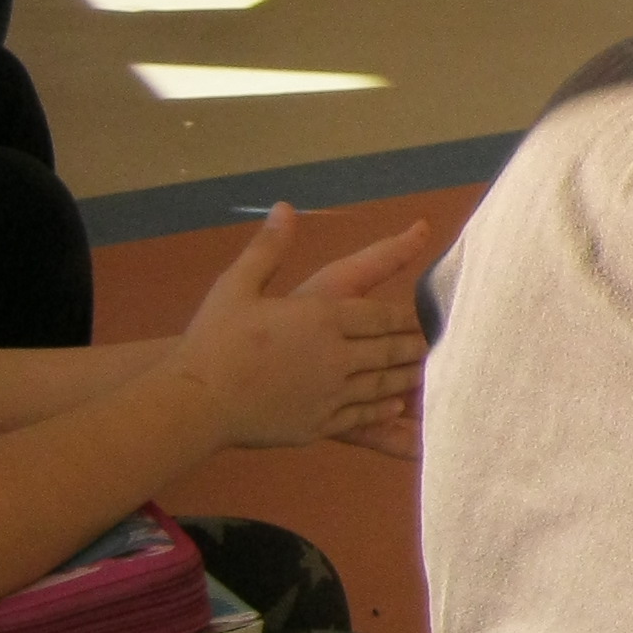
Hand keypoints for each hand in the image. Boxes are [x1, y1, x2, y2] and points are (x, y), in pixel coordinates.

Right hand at [168, 207, 434, 447]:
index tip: (425, 317)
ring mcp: (330, 393)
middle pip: (389, 350)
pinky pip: (362, 414)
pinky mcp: (319, 424)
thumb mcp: (237, 286)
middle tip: (437, 345)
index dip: (406, 317)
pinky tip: (395, 404)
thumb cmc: (213, 341)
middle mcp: (336, 355)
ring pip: (382, 384)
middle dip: (414, 347)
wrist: (195, 403)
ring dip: (406, 377)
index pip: (380, 316)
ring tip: (426, 373)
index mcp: (321, 317)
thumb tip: (285, 208)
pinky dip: (383, 407)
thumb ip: (268, 248)